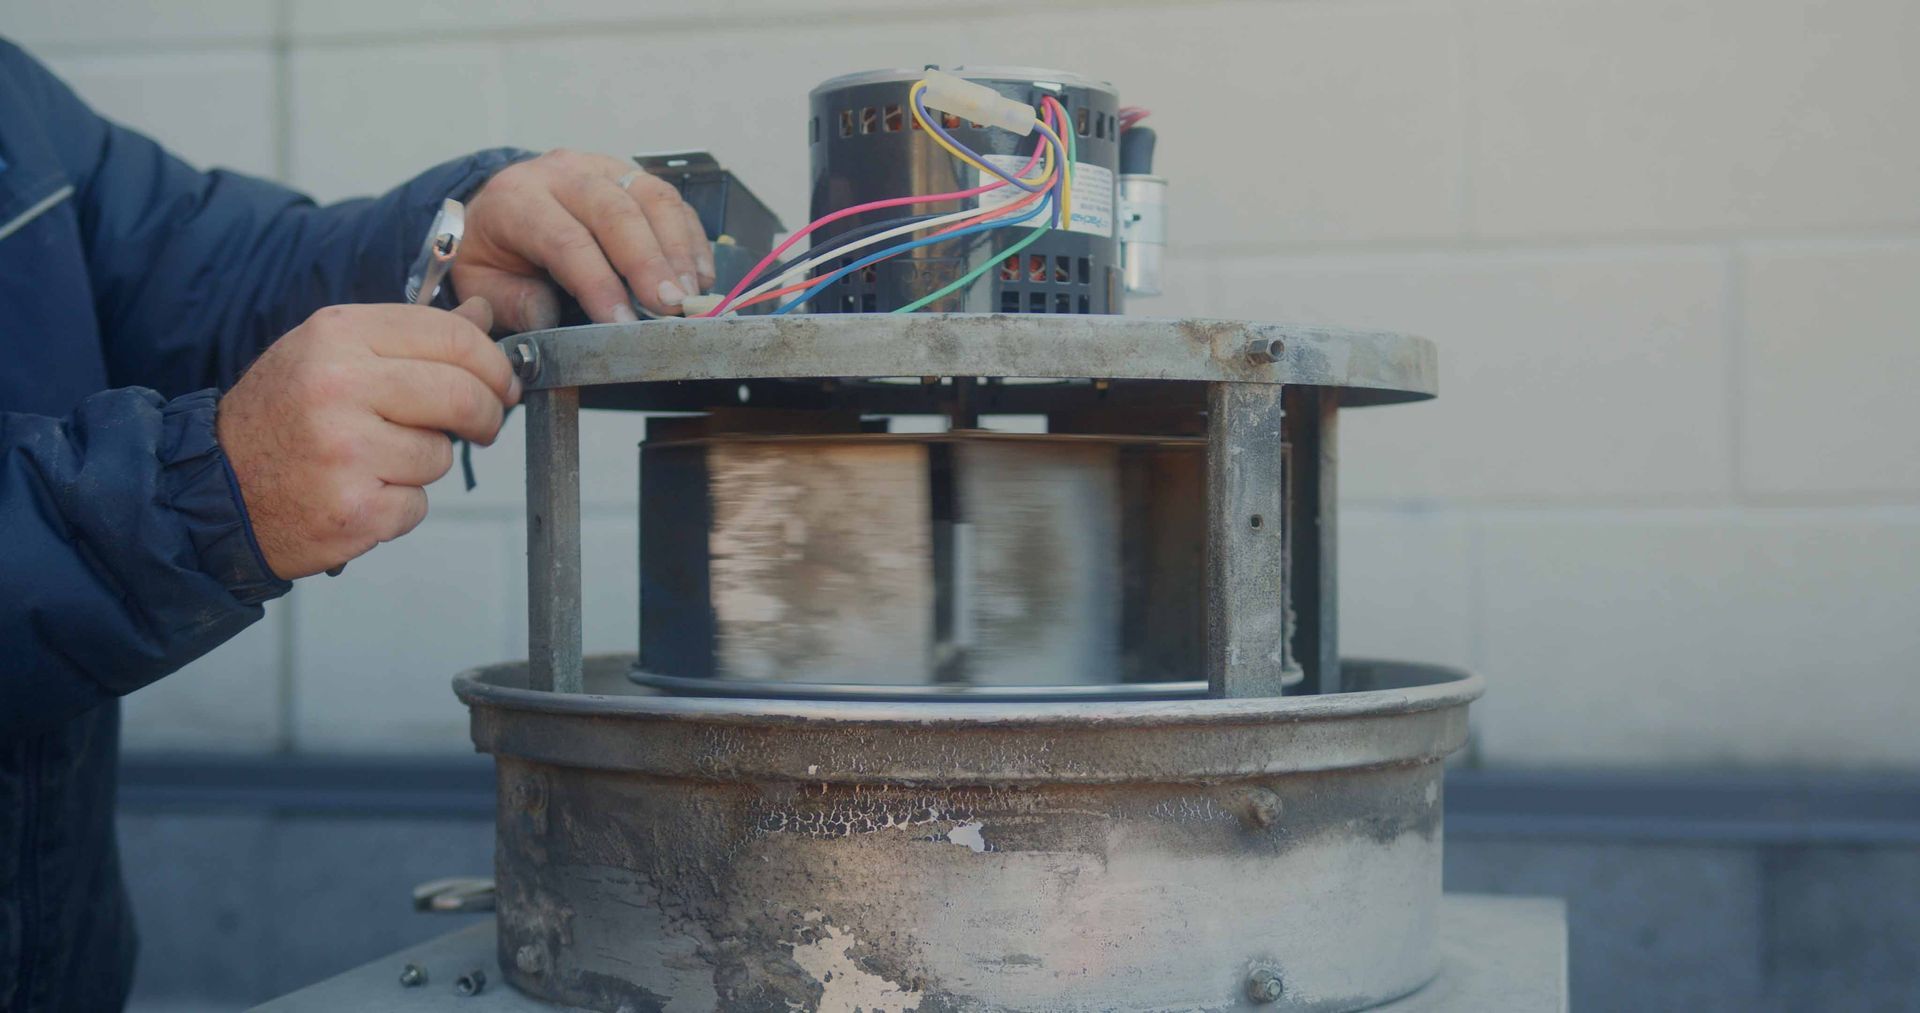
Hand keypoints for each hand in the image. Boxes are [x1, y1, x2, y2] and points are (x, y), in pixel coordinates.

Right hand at [217, 299, 519, 579]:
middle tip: (480, 425)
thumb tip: (481, 313)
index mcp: (337, 336)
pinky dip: (399, 506)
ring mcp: (346, 451)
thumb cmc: (280, 418)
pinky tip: (360, 492)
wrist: (214, 490)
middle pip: (462, 395)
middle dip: (485, 414)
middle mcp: (339, 386)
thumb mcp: (331, 354)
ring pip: (441, 455)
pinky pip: (417, 504)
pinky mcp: (355, 510)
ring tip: (376, 459)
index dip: (492, 363)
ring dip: (424, 463)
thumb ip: (409, 335)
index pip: (451, 337)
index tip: (501, 382)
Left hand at [453, 149, 715, 328]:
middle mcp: (562, 173)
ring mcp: (602, 168)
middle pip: (615, 212)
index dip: (599, 283)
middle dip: (648, 263)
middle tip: (672, 307)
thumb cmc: (494, 252)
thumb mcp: (481, 282)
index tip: (623, 324)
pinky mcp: (632, 174)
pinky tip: (700, 275)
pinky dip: (691, 239)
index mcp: (516, 198)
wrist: (498, 208)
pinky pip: (672, 200)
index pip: (566, 239)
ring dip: (678, 249)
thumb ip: (511, 302)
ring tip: (691, 294)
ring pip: (651, 197)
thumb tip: (549, 316)